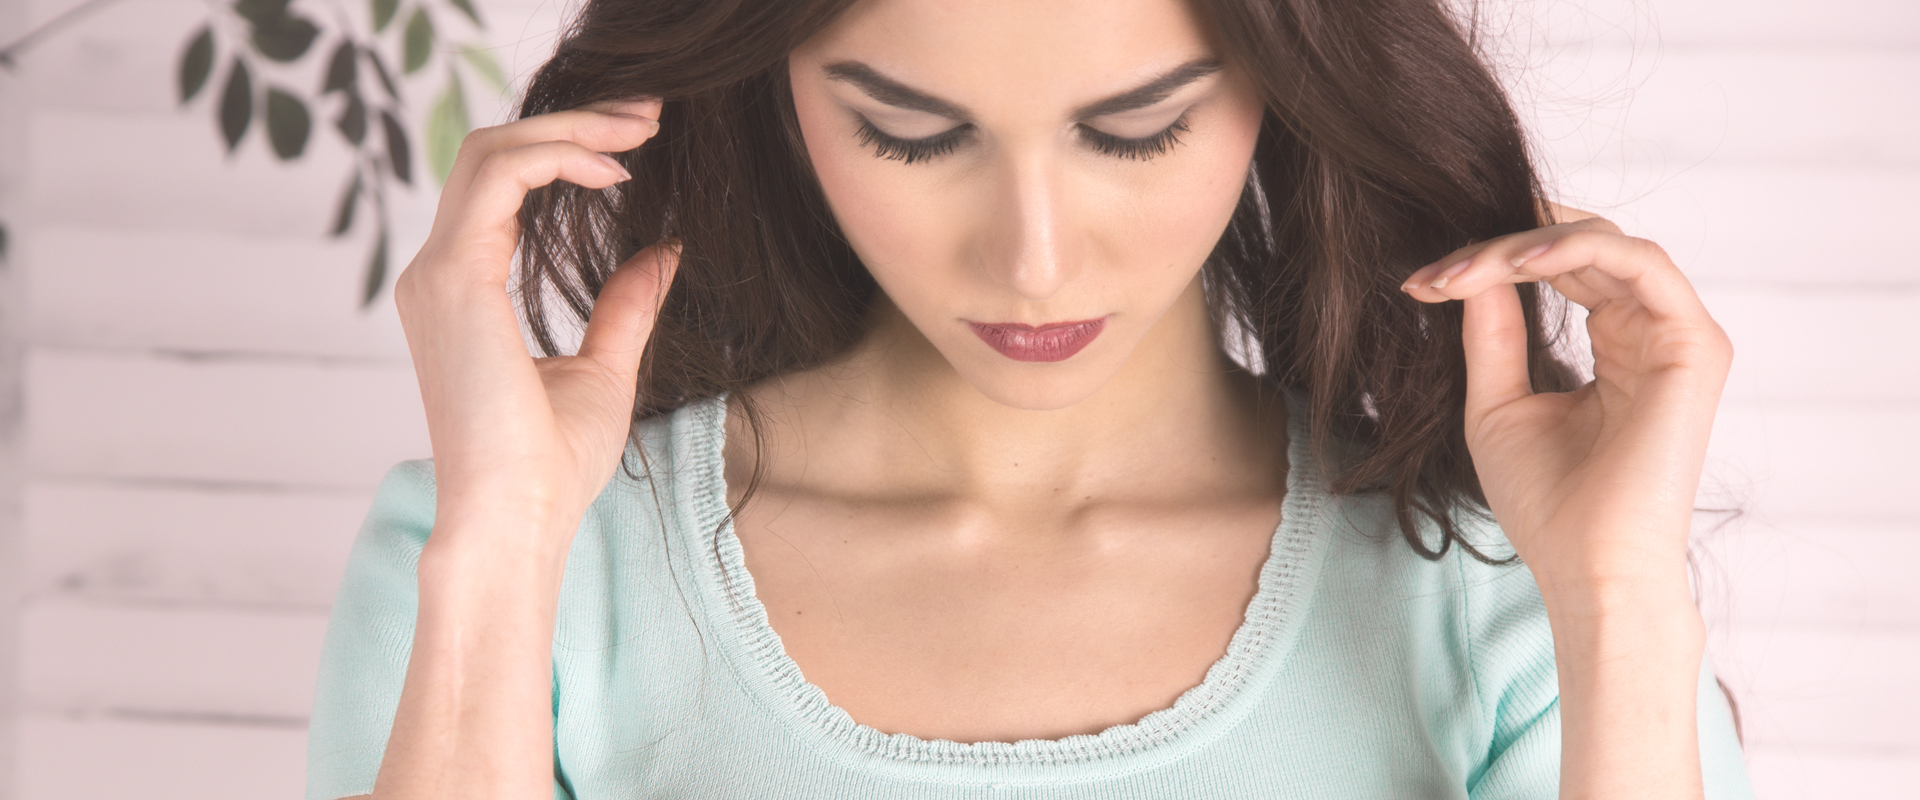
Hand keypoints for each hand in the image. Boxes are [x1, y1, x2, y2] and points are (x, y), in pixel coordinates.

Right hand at [393, 98, 678, 545]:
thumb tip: (664, 250)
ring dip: (569, 128)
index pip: (500, 186)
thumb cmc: (551, 468)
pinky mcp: (453, 281)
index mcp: (461, 292)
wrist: (517, 521)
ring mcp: (437, 276)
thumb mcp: (605, 371)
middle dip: (572, 122)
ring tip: (637, 128)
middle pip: (493, 154)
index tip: (635, 143)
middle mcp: (436, 276)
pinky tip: (613, 169)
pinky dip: (556, 156)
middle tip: (646, 113)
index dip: (564, 149)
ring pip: (492, 153)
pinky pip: (498, 178)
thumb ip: (625, 306)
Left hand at [1399, 205, 1732, 595]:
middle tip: (1434, 273)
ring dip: (1527, 244)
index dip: (1492, 261)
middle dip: (1499, 247)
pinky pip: (1638, 262)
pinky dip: (1574, 249)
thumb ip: (1492, 333)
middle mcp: (1655, 332)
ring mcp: (1680, 335)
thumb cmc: (1547, 503)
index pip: (1563, 268)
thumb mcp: (1498, 403)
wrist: (1588, 567)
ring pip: (1605, 243)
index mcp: (1619, 344)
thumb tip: (1472, 273)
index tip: (1421, 284)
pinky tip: (1515, 266)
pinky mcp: (1695, 345)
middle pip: (1581, 245)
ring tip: (1464, 269)